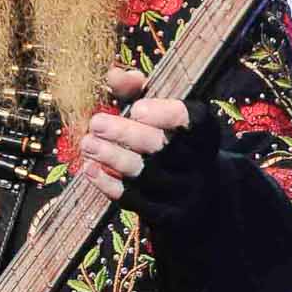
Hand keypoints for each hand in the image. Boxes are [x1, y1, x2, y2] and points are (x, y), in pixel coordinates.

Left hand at [78, 65, 191, 200]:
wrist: (200, 200)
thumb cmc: (173, 145)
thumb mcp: (164, 115)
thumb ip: (139, 92)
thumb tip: (111, 75)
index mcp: (204, 133)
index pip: (192, 121)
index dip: (164, 114)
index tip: (136, 108)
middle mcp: (200, 163)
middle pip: (163, 147)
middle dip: (126, 134)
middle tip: (96, 123)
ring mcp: (186, 193)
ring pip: (147, 175)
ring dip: (112, 158)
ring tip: (87, 143)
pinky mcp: (170, 217)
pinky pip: (138, 201)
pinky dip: (110, 185)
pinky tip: (91, 169)